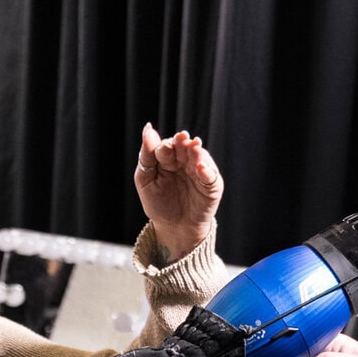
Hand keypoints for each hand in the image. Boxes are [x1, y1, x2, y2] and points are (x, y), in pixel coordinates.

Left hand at [134, 124, 223, 263]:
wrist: (173, 228)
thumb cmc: (158, 204)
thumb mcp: (145, 179)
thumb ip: (146, 156)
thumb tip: (148, 128)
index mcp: (168, 158)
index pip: (167, 146)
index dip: (165, 146)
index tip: (162, 150)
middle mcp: (185, 161)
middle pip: (184, 147)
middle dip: (182, 142)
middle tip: (181, 138)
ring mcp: (200, 171)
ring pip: (200, 156)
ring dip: (196, 151)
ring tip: (193, 147)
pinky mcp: (212, 184)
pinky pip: (211, 175)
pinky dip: (207, 170)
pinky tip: (201, 167)